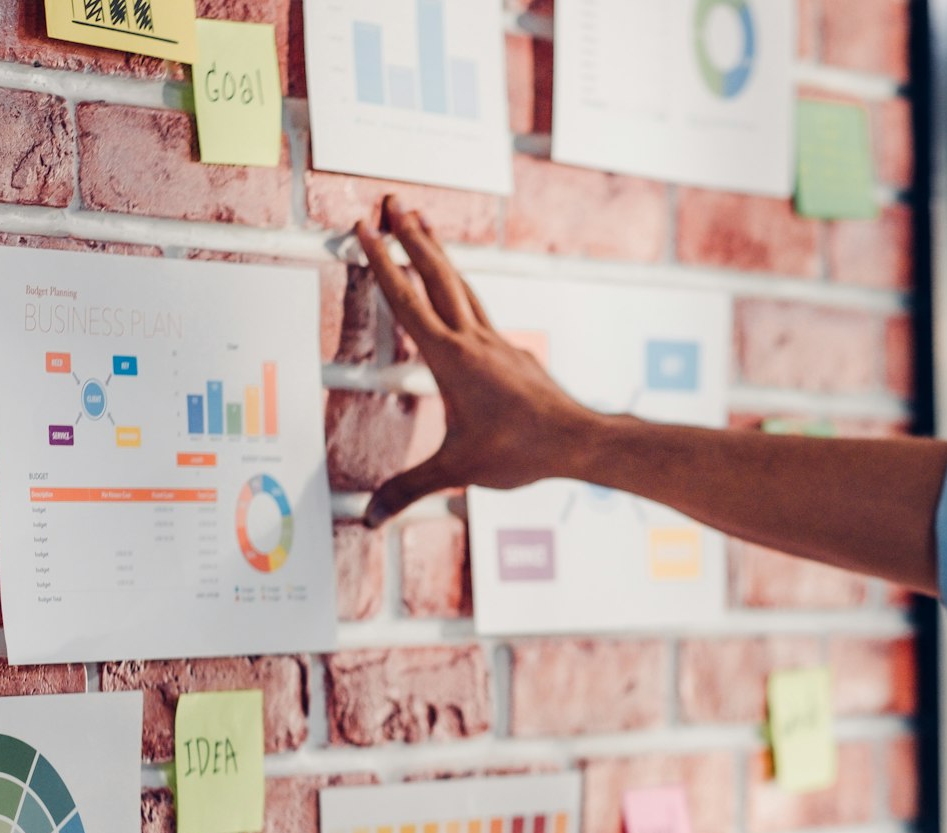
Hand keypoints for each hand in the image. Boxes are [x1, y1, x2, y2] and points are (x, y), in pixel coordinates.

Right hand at [354, 199, 599, 527]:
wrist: (580, 442)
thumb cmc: (520, 453)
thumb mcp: (457, 471)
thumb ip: (409, 489)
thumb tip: (369, 518)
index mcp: (451, 358)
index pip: (407, 299)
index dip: (383, 261)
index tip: (366, 224)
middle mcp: (474, 340)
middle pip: (438, 275)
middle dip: (412, 237)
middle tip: (393, 200)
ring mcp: (497, 344)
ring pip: (463, 287)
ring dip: (439, 255)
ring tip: (424, 225)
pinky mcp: (514, 355)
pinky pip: (480, 313)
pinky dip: (462, 293)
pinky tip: (461, 301)